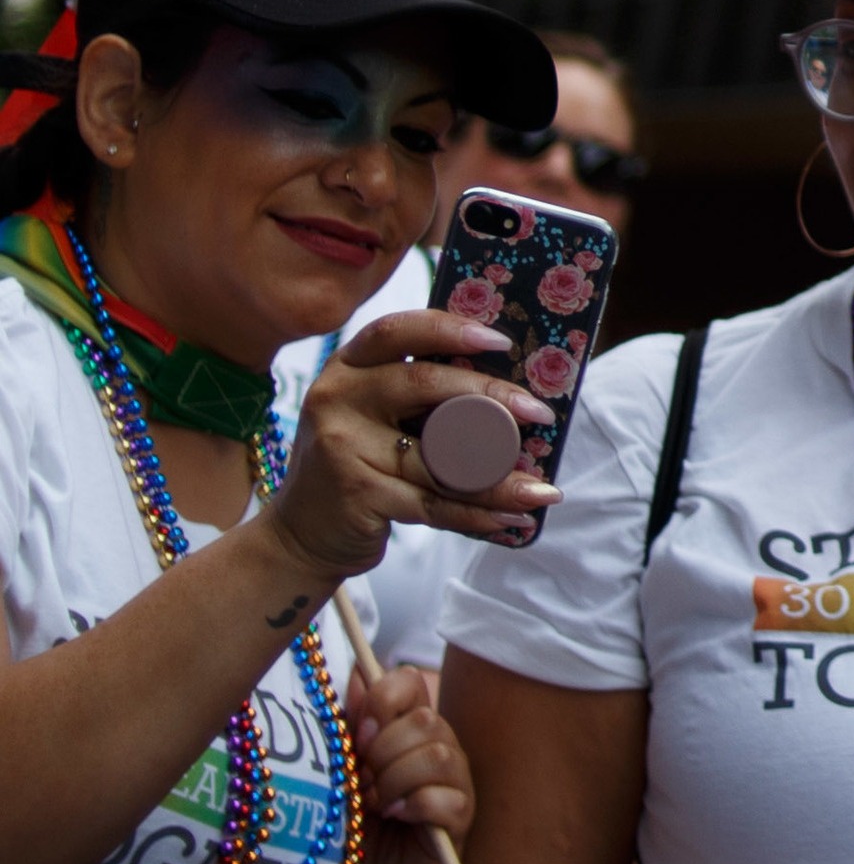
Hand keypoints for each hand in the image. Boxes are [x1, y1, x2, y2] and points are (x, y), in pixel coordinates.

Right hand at [269, 309, 558, 582]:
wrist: (301, 533)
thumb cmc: (358, 462)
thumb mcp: (370, 414)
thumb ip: (415, 390)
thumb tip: (511, 382)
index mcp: (347, 367)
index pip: (397, 331)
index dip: (450, 330)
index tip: (502, 342)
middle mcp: (337, 398)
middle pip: (424, 383)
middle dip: (492, 396)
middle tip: (540, 414)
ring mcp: (342, 447)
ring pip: (439, 458)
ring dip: (499, 478)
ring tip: (543, 488)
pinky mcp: (355, 493)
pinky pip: (432, 502)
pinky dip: (478, 513)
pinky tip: (514, 516)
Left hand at [343, 661, 473, 863]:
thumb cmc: (348, 828)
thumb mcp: (341, 772)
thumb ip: (349, 724)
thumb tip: (357, 671)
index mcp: (407, 728)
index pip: (409, 682)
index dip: (383, 699)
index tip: (359, 732)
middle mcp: (437, 747)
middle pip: (425, 719)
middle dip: (383, 751)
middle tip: (363, 782)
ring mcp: (453, 783)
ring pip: (437, 755)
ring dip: (395, 781)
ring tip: (375, 804)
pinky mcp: (460, 820)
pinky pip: (445, 797)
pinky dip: (414, 805)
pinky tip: (396, 817)